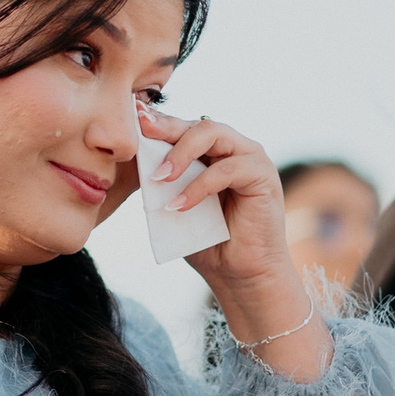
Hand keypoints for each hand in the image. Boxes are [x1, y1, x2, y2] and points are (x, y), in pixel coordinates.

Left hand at [136, 102, 332, 380]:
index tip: (131, 120)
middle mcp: (235, 148)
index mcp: (214, 152)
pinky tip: (179, 206)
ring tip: (159, 178)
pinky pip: (228, 169)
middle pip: (198, 124)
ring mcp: (251, 158)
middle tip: (140, 132)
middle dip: (166, 127)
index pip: (183, 128)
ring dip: (181, 153)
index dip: (158, 122)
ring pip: (214, 134)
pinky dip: (200, 186)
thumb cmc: (209, 243)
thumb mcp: (176, 206)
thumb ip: (161, 183)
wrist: (240, 275)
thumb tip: (132, 161)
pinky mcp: (263, 176)